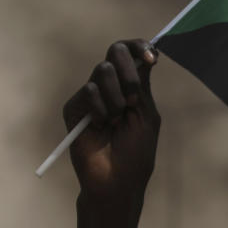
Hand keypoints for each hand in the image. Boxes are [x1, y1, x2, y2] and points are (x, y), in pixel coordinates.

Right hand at [62, 39, 159, 203]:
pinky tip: (101, 127)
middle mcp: (110, 87)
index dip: (140, 46)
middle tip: (134, 99)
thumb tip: (146, 54)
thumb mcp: (147, 115)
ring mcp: (91, 96)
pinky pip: (89, 91)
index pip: (131, 52)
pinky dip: (101, 110)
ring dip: (117, 98)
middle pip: (115, 51)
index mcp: (131, 87)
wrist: (117, 181)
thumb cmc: (136, 154)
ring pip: (103, 70)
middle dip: (129, 72)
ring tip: (116, 122)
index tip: (152, 57)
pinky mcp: (74, 107)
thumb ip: (143, 85)